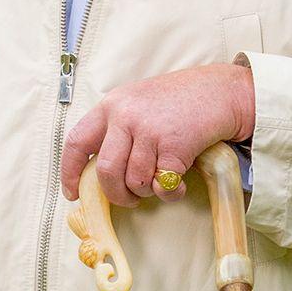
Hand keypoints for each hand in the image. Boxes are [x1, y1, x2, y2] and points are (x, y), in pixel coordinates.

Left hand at [59, 63, 254, 206]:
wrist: (221, 91)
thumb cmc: (180, 101)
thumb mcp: (138, 103)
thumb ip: (117, 129)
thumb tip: (101, 173)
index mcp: (111, 105)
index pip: (76, 142)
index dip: (69, 172)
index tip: (73, 192)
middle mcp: (125, 116)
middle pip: (106, 172)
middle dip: (116, 194)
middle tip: (129, 198)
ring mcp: (149, 130)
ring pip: (134, 182)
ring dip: (146, 193)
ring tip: (159, 183)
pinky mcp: (173, 146)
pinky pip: (162, 186)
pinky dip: (171, 193)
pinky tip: (179, 184)